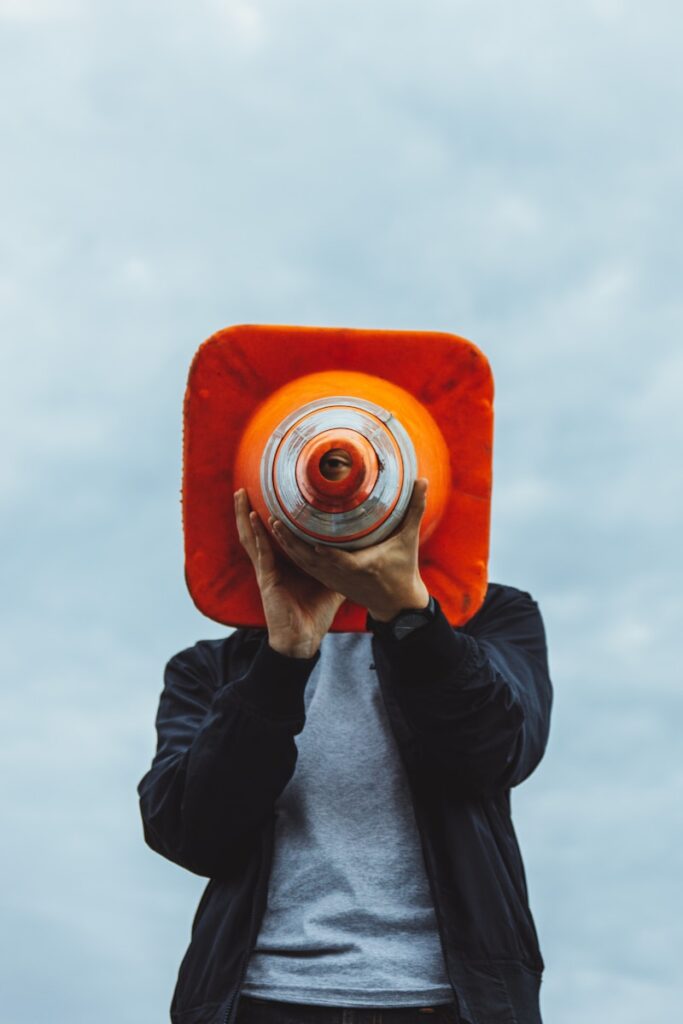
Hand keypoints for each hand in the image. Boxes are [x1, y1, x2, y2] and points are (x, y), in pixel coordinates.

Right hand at [234, 489, 345, 657]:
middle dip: (246, 510)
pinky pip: (261, 552)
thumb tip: (360, 551)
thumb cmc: (314, 613)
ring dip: (243, 516)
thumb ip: (340, 565)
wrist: (303, 639)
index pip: (273, 535)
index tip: (267, 495)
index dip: (267, 517)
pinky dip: (257, 535)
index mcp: (283, 563)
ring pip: (250, 538)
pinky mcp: (267, 579)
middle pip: (254, 532)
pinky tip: (253, 519)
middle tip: (243, 487)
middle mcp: (271, 564)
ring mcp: (267, 570)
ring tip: (240, 495)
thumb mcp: (332, 582)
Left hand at [269, 479, 430, 621]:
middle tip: (275, 519)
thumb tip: (423, 480)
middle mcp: (343, 575)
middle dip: (292, 541)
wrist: (397, 603)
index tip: (306, 535)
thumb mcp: (409, 539)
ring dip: (287, 545)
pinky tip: (282, 538)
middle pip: (311, 559)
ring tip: (272, 524)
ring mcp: (334, 580)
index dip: (323, 550)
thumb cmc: (404, 570)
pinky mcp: (330, 581)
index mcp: (361, 566)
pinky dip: (293, 554)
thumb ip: (414, 509)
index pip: (338, 558)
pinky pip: (307, 567)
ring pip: (304, 564)